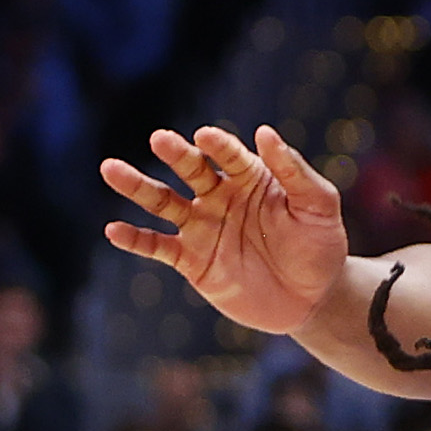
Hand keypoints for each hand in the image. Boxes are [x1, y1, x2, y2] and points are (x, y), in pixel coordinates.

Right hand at [99, 124, 347, 336]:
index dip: (218, 146)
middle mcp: (219, 196)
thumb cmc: (320, 246)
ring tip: (111, 168)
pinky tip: (113, 230)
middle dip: (175, 154)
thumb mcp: (319, 207)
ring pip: (163, 202)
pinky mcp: (192, 260)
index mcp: (250, 177)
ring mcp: (202, 227)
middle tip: (159, 139)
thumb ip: (296, 172)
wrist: (313, 298)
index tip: (206, 136)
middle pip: (190, 170)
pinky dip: (135, 240)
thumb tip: (266, 132)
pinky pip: (158, 247)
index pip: (229, 155)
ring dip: (137, 186)